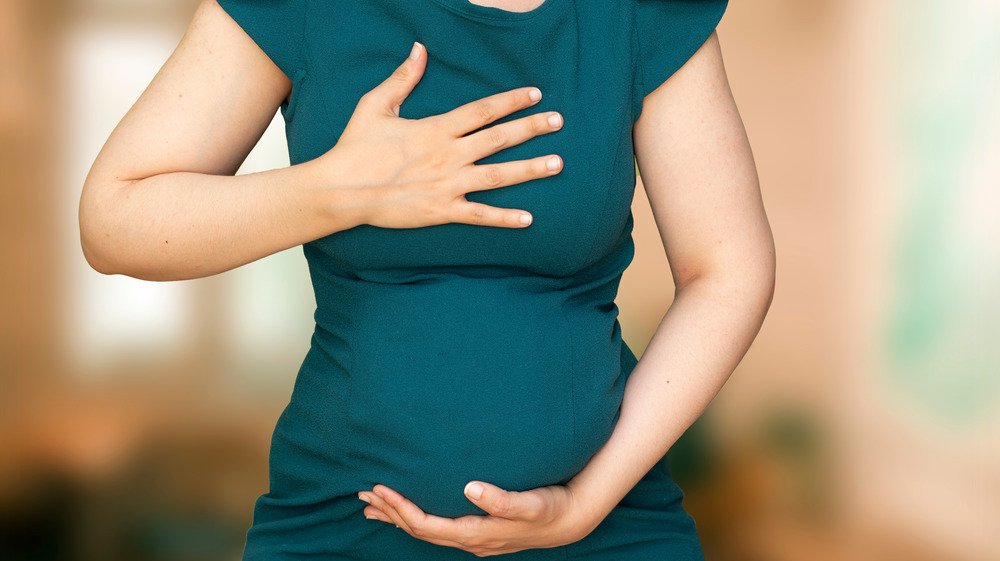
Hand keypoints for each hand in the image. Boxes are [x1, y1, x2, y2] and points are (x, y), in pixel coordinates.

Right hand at [320, 42, 563, 228]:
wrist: (341, 189)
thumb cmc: (356, 148)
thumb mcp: (376, 105)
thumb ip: (403, 78)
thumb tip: (419, 49)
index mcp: (436, 129)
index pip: (483, 110)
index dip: (511, 101)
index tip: (535, 94)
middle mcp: (448, 155)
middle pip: (499, 138)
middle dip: (531, 128)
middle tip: (559, 121)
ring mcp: (448, 184)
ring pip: (498, 175)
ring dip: (530, 169)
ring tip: (557, 163)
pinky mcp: (442, 211)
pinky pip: (480, 215)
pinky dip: (505, 218)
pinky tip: (528, 218)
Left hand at [358, 480, 598, 556]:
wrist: (571, 521)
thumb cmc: (550, 508)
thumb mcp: (530, 503)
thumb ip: (501, 498)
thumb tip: (470, 488)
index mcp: (475, 533)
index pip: (425, 524)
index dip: (400, 508)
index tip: (379, 488)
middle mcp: (470, 540)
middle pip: (418, 529)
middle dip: (390, 512)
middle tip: (363, 493)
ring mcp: (473, 538)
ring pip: (426, 530)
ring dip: (398, 516)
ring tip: (373, 506)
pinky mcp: (478, 530)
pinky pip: (437, 526)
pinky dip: (417, 517)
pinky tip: (410, 511)